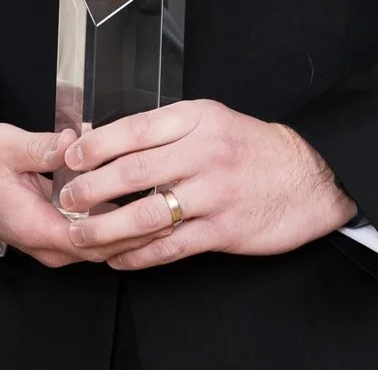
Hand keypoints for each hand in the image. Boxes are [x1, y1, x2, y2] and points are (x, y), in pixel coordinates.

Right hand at [0, 123, 171, 267]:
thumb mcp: (2, 146)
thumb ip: (41, 146)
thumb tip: (74, 142)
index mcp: (35, 227)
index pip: (92, 237)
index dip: (128, 226)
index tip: (157, 207)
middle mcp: (47, 244)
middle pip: (105, 247)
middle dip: (141, 231)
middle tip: (176, 206)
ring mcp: (52, 244)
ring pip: (102, 246)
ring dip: (133, 230)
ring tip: (169, 205)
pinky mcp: (55, 235)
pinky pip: (93, 238)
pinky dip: (118, 226)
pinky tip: (141, 205)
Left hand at [53, 99, 357, 269]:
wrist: (309, 176)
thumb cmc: (253, 148)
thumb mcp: (212, 121)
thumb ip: (167, 131)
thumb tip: (109, 141)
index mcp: (197, 120)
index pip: (135, 129)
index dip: (95, 146)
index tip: (70, 158)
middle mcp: (203, 153)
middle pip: (133, 173)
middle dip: (91, 189)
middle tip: (67, 200)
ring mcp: (213, 194)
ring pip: (146, 215)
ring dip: (107, 228)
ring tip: (82, 235)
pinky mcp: (223, 230)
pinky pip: (170, 246)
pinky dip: (139, 256)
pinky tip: (119, 258)